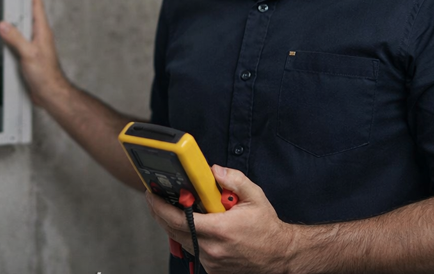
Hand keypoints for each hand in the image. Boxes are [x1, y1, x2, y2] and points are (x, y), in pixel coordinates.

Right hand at [0, 0, 70, 106]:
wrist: (50, 92)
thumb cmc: (46, 75)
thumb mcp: (28, 54)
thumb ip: (16, 39)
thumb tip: (3, 25)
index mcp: (42, 30)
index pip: (37, 4)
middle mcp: (40, 35)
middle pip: (30, 12)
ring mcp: (35, 43)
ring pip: (24, 24)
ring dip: (17, 15)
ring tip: (10, 4)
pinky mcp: (30, 52)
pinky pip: (20, 37)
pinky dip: (13, 31)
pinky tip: (7, 33)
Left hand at [146, 165, 298, 273]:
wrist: (280, 256)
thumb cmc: (267, 228)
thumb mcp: (254, 197)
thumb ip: (233, 179)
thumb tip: (213, 170)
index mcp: (220, 229)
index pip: (179, 219)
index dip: (160, 207)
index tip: (152, 194)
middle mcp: (212, 248)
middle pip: (173, 230)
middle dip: (161, 213)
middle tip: (156, 197)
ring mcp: (211, 261)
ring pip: (182, 241)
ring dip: (174, 224)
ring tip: (174, 208)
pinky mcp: (213, 268)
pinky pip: (194, 249)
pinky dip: (189, 236)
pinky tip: (194, 224)